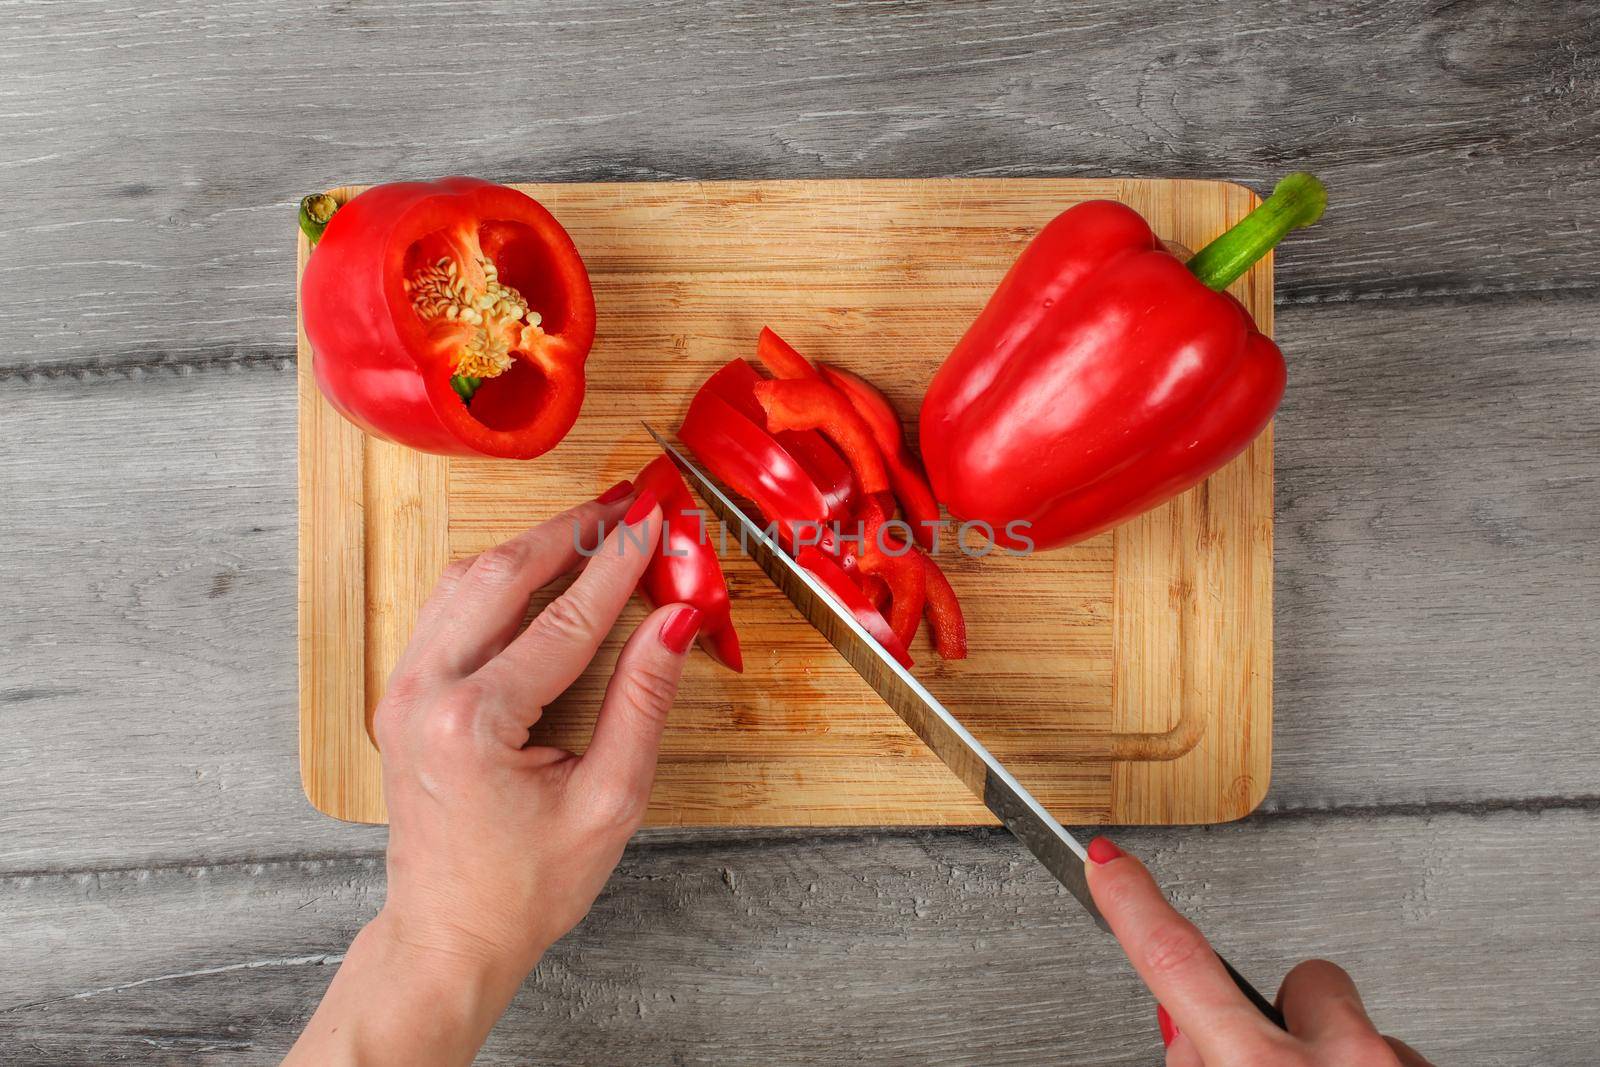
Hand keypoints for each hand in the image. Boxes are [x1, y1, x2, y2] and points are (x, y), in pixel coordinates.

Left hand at [288, 481, 702, 1064]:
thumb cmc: (526, 886)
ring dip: (528, 549)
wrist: (449, 934)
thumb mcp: (609, 801)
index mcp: (475, 722)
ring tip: (588, 530)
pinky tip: (535, 574)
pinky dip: (495, 580)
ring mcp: (403, 692)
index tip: (655, 520)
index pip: (565, 618)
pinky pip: (446, 610)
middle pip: (502, 576)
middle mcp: (426, 693)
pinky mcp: (401, 696)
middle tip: (623, 506)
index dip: (619, 564)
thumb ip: (643, 701)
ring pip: (464, 582)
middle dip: (569, 533)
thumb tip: (676, 621)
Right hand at [1085, 838, 1432, 1066]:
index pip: (1177, 964)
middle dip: (1286, 1019)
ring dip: (1340, 1065)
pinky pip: (1399, 1059)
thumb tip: (1198, 1037)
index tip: (1107, 860)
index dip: (1134, 904)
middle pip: (1299, 984)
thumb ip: (1202, 1066)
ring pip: (1357, 1031)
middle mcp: (1341, 1062)